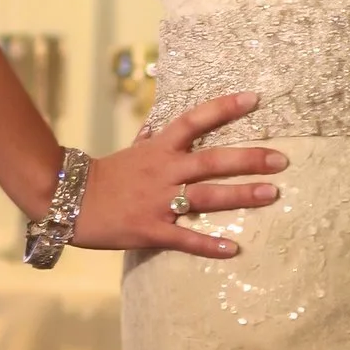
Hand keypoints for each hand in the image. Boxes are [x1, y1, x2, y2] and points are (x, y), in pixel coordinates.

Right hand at [72, 92, 285, 257]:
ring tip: (273, 194)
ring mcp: (158, 201)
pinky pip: (185, 239)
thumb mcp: (129, 151)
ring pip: (206, 197)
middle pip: (212, 161)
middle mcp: (163, 171)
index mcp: (158, 149)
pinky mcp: (150, 230)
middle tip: (282, 160)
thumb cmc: (103, 176)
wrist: (67, 199)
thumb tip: (156, 122)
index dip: (224, 108)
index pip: (194, 120)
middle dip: (249, 160)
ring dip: (241, 196)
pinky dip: (209, 245)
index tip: (255, 99)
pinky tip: (234, 250)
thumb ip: (148, 138)